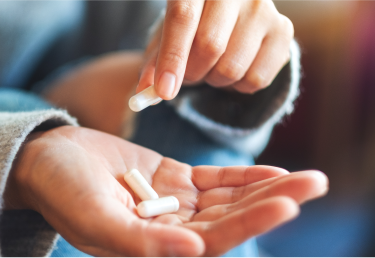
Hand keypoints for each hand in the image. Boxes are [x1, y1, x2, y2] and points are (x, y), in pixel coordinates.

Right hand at [5, 126, 326, 256]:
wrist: (48, 159)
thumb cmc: (62, 191)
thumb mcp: (96, 218)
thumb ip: (141, 241)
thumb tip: (194, 251)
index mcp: (152, 248)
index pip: (211, 242)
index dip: (248, 224)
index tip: (285, 204)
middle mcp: (168, 231)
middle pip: (229, 221)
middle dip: (271, 204)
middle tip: (314, 184)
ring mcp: (172, 204)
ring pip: (227, 200)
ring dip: (265, 189)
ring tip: (307, 178)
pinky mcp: (171, 179)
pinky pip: (213, 181)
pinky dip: (242, 177)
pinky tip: (272, 173)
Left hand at [138, 0, 293, 98]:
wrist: (227, 13)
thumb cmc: (189, 25)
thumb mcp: (164, 37)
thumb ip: (153, 63)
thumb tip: (145, 92)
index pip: (183, 17)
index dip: (172, 57)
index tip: (164, 90)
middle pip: (210, 46)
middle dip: (191, 73)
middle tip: (185, 75)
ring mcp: (263, 8)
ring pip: (233, 67)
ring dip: (213, 81)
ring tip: (210, 67)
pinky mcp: (283, 30)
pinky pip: (256, 79)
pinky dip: (237, 87)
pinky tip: (232, 68)